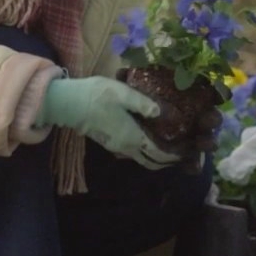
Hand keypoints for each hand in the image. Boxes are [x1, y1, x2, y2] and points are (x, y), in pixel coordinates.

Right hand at [36, 76, 182, 169]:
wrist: (69, 103)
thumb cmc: (97, 96)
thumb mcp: (124, 94)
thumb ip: (143, 103)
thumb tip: (160, 112)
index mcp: (133, 137)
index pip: (159, 154)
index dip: (174, 156)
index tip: (186, 153)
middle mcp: (126, 147)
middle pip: (151, 161)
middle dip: (167, 161)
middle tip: (180, 152)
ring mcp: (116, 146)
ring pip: (141, 158)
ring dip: (155, 156)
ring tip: (166, 143)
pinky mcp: (109, 142)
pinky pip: (132, 152)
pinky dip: (144, 150)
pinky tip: (147, 136)